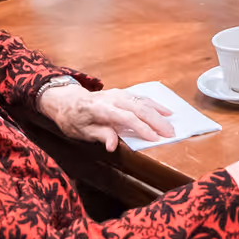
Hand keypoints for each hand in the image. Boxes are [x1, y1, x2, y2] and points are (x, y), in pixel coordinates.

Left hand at [39, 83, 174, 150]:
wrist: (67, 100)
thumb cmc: (73, 119)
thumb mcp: (81, 132)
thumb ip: (100, 135)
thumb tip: (112, 146)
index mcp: (100, 108)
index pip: (126, 117)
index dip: (141, 128)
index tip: (154, 139)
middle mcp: (111, 98)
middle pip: (138, 108)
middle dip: (156, 121)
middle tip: (170, 134)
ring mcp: (118, 93)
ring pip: (142, 101)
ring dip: (159, 112)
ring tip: (171, 124)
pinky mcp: (122, 93)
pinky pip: (141, 97)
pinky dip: (154, 104)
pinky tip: (165, 111)